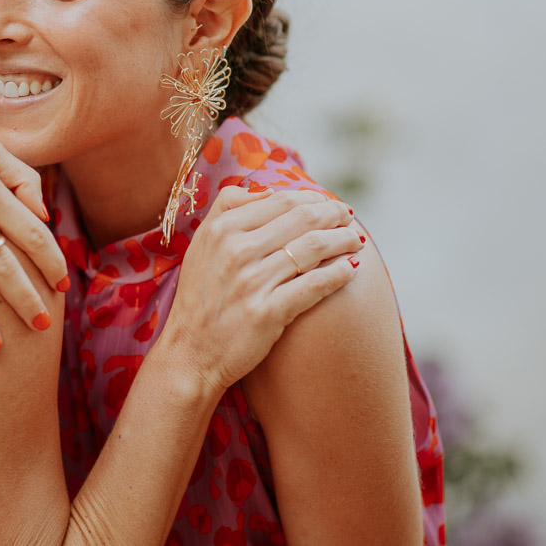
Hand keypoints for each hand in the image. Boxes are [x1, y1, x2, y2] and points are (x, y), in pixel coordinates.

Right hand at [163, 186, 362, 392]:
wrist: (190, 353)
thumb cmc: (200, 299)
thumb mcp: (201, 246)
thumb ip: (227, 212)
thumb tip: (269, 191)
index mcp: (221, 230)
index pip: (279, 201)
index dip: (311, 198)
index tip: (326, 202)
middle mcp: (235, 251)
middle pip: (301, 218)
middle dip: (333, 214)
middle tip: (348, 216)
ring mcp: (252, 282)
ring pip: (313, 248)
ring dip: (342, 239)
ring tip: (356, 239)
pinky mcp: (267, 313)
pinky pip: (315, 284)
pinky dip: (340, 273)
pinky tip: (352, 268)